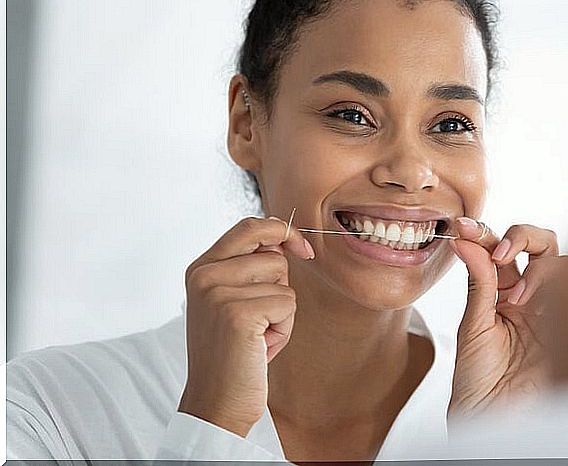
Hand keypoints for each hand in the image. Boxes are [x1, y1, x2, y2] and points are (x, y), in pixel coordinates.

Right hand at [178, 216, 313, 436]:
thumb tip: (284, 239)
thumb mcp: (235, 301)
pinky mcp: (237, 313)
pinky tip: (260, 347)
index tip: (303, 248)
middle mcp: (204, 275)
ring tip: (257, 336)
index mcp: (201, 268)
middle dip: (281, 285)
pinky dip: (284, 328)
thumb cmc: (235, 354)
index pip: (249, 225)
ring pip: (284, 281)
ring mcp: (218, 293)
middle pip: (273, 253)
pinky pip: (287, 303)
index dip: (282, 230)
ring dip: (282, 311)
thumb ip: (251, 268)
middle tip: (261, 319)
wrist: (216, 404)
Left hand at [448, 218, 563, 423]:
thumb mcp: (473, 328)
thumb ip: (477, 284)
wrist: (495, 420)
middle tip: (503, 253)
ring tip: (520, 300)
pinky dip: (563, 288)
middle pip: (539, 243)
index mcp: (499, 291)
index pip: (497, 247)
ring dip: (540, 269)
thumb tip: (466, 241)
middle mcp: (528, 295)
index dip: (484, 233)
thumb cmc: (478, 382)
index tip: (465, 228)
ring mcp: (553, 308)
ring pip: (562, 263)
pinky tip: (541, 307)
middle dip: (523, 235)